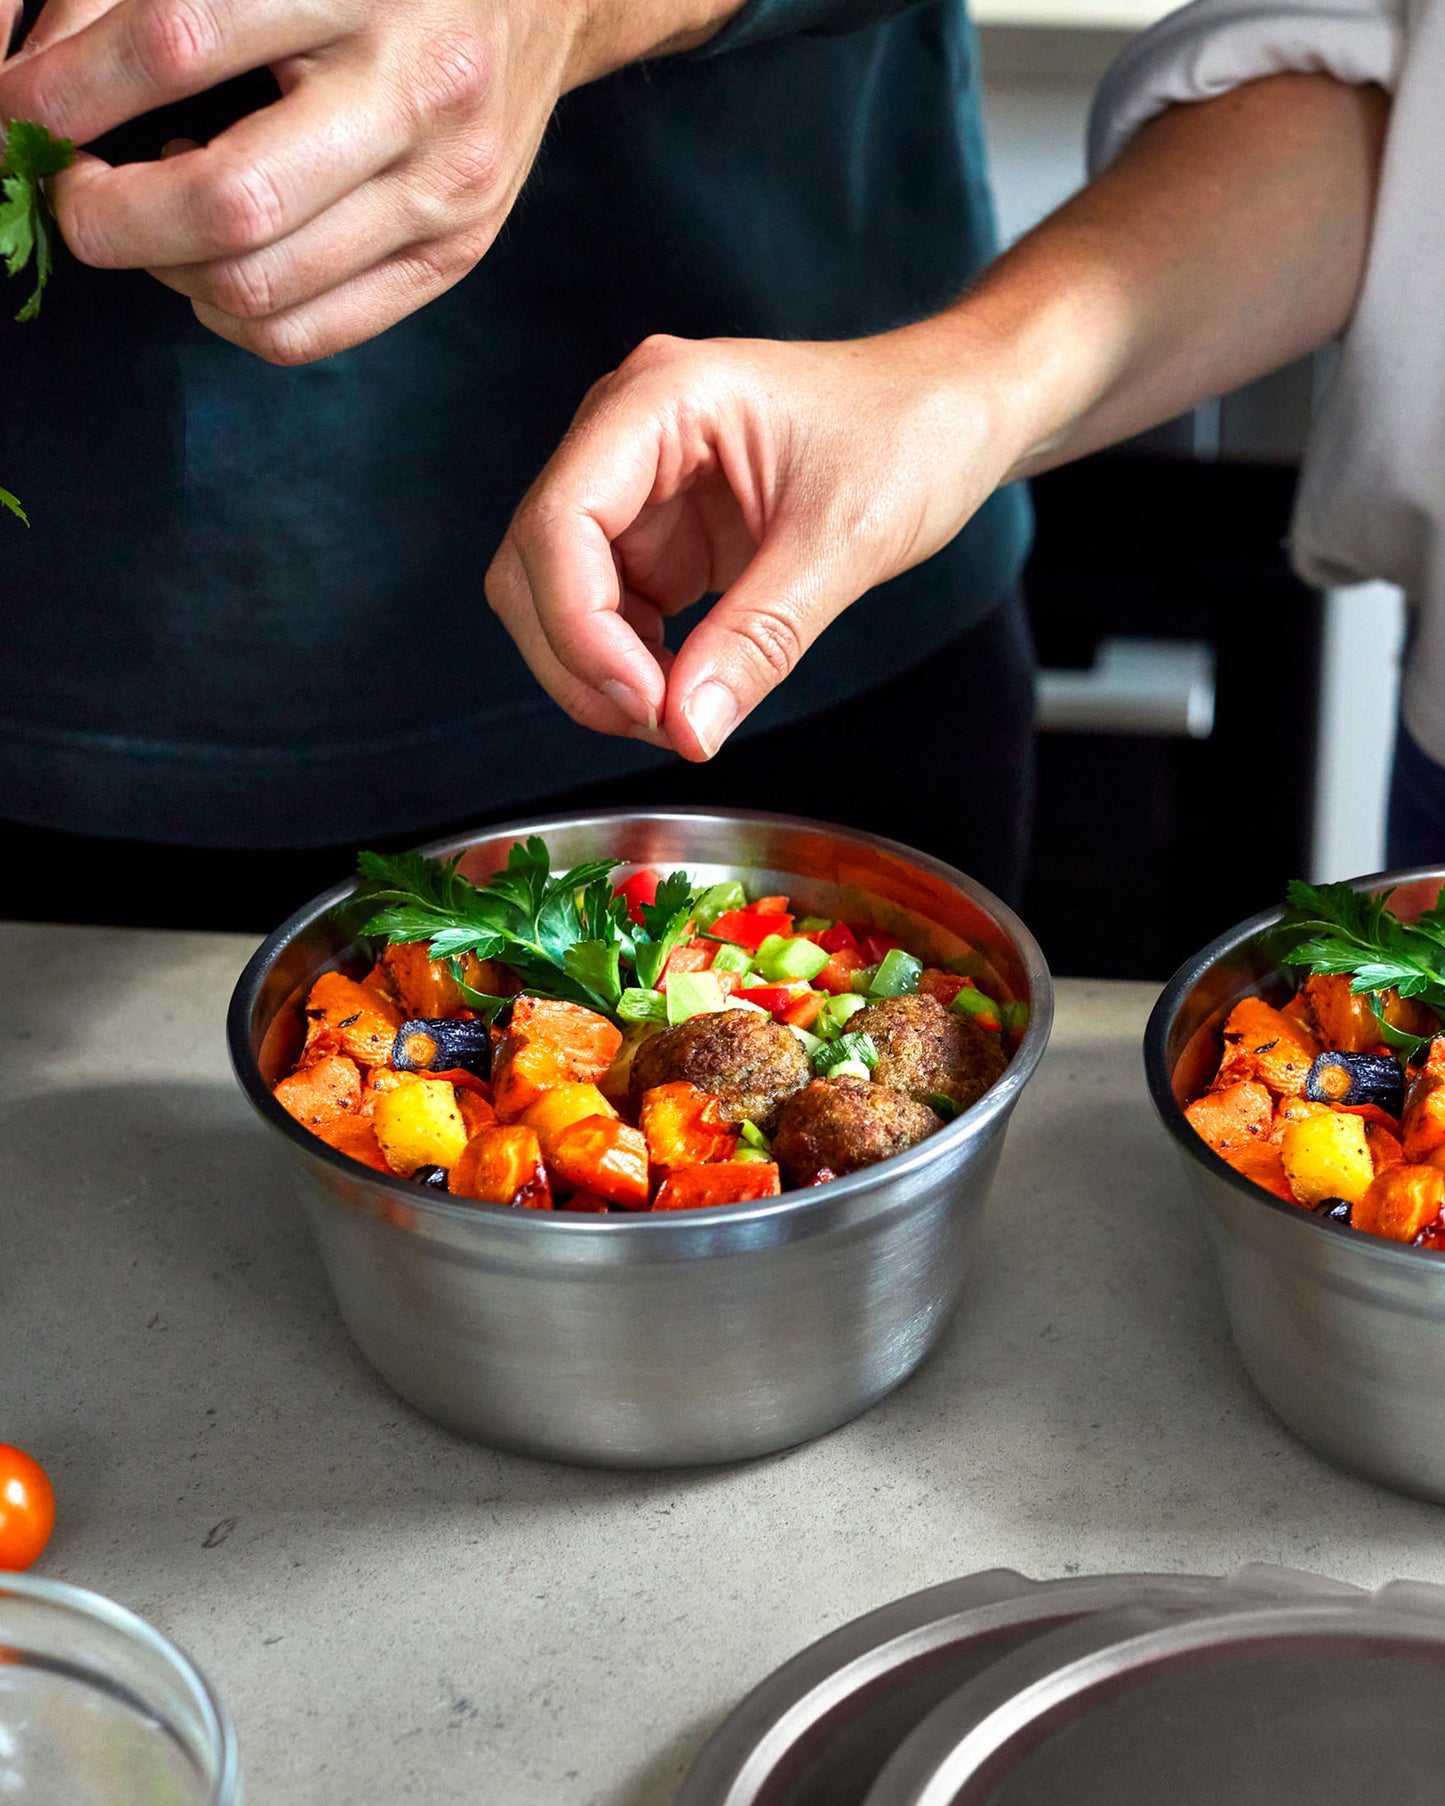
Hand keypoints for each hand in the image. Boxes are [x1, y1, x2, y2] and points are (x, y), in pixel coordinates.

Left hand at [0, 0, 740, 361]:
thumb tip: (35, 78)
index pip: (179, 45)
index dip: (70, 92)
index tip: (20, 111)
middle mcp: (417, 93)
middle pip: (229, 204)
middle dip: (110, 215)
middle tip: (72, 190)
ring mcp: (447, 192)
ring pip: (262, 288)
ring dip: (167, 269)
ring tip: (152, 215)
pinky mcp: (457, 256)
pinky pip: (311, 333)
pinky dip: (231, 313)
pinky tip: (216, 259)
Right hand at [486, 324, 1016, 760]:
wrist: (957, 412)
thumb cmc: (914, 434)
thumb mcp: (846, 541)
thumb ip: (760, 639)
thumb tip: (688, 729)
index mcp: (660, 398)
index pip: (560, 519)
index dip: (579, 625)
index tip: (645, 702)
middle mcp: (627, 434)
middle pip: (536, 562)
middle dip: (580, 656)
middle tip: (662, 722)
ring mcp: (637, 486)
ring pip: (556, 596)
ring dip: (596, 669)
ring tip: (680, 713)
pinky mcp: (658, 535)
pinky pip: (605, 614)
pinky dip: (628, 666)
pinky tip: (686, 690)